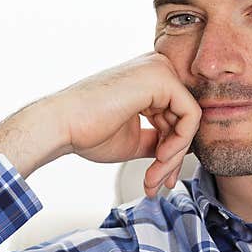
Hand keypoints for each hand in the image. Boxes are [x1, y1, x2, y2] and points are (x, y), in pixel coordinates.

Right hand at [51, 52, 201, 197]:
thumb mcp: (134, 139)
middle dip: (173, 157)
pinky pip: (191, 115)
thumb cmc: (87, 131)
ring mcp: (159, 70)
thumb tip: (182, 152)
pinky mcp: (161, 77)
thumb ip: (160, 140)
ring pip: (190, 120)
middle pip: (184, 119)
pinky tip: (160, 158)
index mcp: (148, 80)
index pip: (175, 116)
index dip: (172, 151)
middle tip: (157, 183)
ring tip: (153, 177)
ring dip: (173, 157)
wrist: (61, 126)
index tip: (159, 177)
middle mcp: (156, 69)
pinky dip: (179, 143)